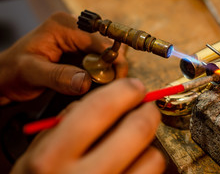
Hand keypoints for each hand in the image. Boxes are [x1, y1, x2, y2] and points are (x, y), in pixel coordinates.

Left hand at [0, 12, 127, 103]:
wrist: (4, 76)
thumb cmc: (12, 72)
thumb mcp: (32, 74)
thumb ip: (59, 77)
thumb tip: (86, 81)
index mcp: (63, 26)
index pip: (99, 40)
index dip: (113, 60)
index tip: (118, 80)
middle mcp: (74, 27)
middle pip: (106, 46)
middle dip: (112, 66)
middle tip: (111, 88)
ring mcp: (77, 38)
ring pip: (105, 54)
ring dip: (107, 71)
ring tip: (101, 88)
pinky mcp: (79, 49)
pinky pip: (99, 60)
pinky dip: (101, 73)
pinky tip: (95, 84)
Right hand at [11, 78, 164, 173]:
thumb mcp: (34, 154)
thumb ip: (64, 124)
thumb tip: (105, 100)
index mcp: (53, 158)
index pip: (100, 108)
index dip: (125, 91)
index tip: (134, 87)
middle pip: (137, 130)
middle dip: (148, 111)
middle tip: (147, 107)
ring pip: (153, 157)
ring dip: (148, 144)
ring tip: (135, 143)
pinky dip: (146, 164)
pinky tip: (133, 162)